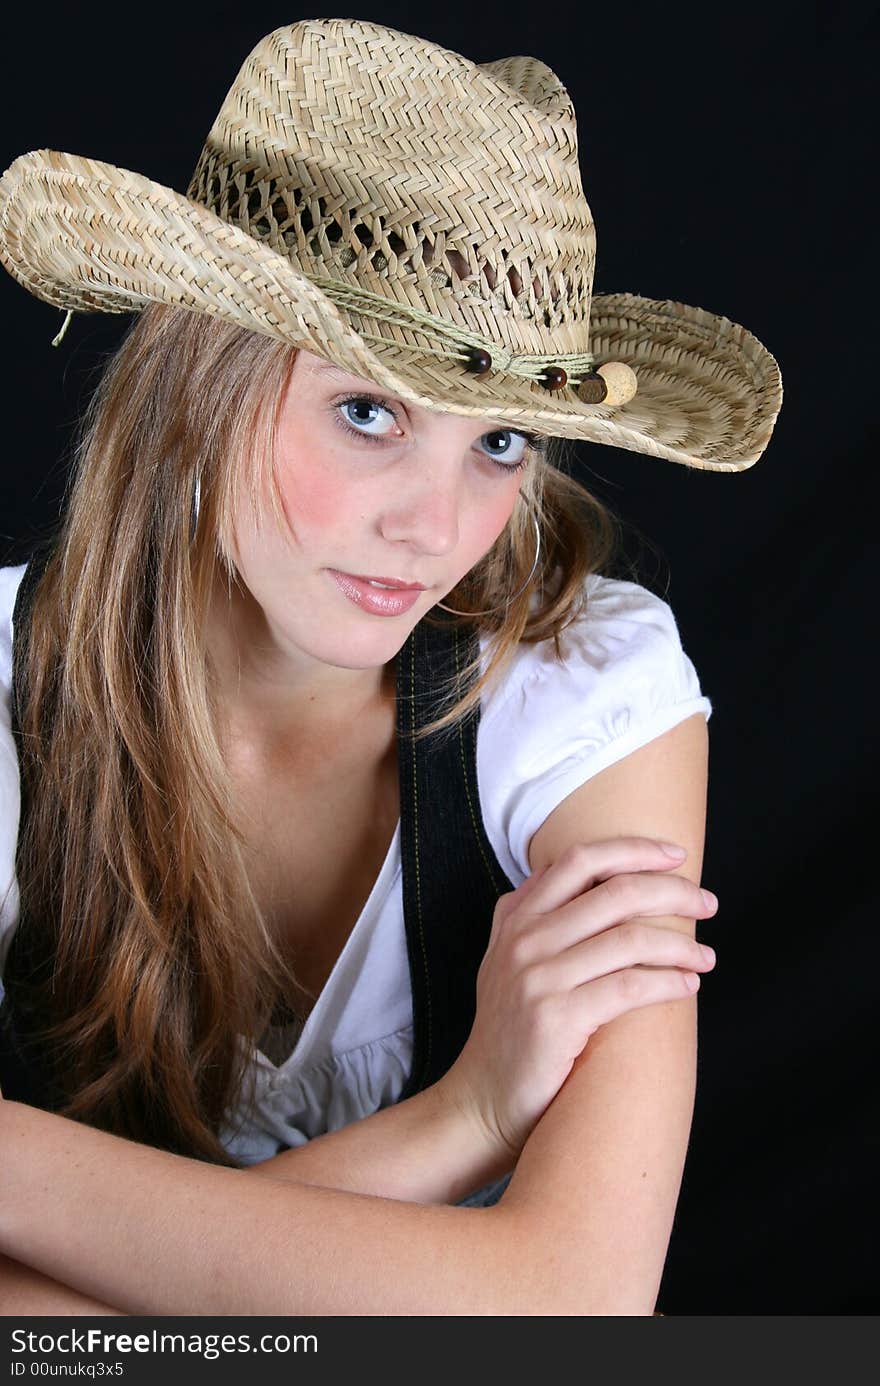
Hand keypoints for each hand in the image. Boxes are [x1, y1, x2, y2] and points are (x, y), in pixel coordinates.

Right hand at [442, 837, 717, 1164]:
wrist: (482, 1100)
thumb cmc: (512, 1029)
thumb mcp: (508, 960)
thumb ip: (537, 916)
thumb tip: (594, 878)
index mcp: (516, 916)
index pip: (580, 859)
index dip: (634, 849)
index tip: (676, 856)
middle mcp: (524, 939)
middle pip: (615, 892)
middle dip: (673, 892)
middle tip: (708, 903)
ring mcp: (538, 977)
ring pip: (630, 939)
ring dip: (681, 944)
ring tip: (705, 956)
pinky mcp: (556, 1018)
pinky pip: (629, 988)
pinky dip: (668, 983)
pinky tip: (688, 985)